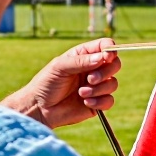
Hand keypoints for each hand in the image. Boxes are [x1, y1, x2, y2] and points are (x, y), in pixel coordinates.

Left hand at [0, 40, 119, 128]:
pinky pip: (109, 101)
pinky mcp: (97, 103)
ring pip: (113, 83)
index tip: (106, 58)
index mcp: (84, 55)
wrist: (40, 108)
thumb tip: (103, 58)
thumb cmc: (46, 83)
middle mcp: (93, 69)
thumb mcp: (60, 67)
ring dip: (98, 89)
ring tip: (81, 93)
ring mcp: (96, 86)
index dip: (110, 50)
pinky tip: (86, 103)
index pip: (105, 46)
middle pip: (115, 65)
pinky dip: (100, 102)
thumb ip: (81, 61)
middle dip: (105, 72)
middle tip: (90, 79)